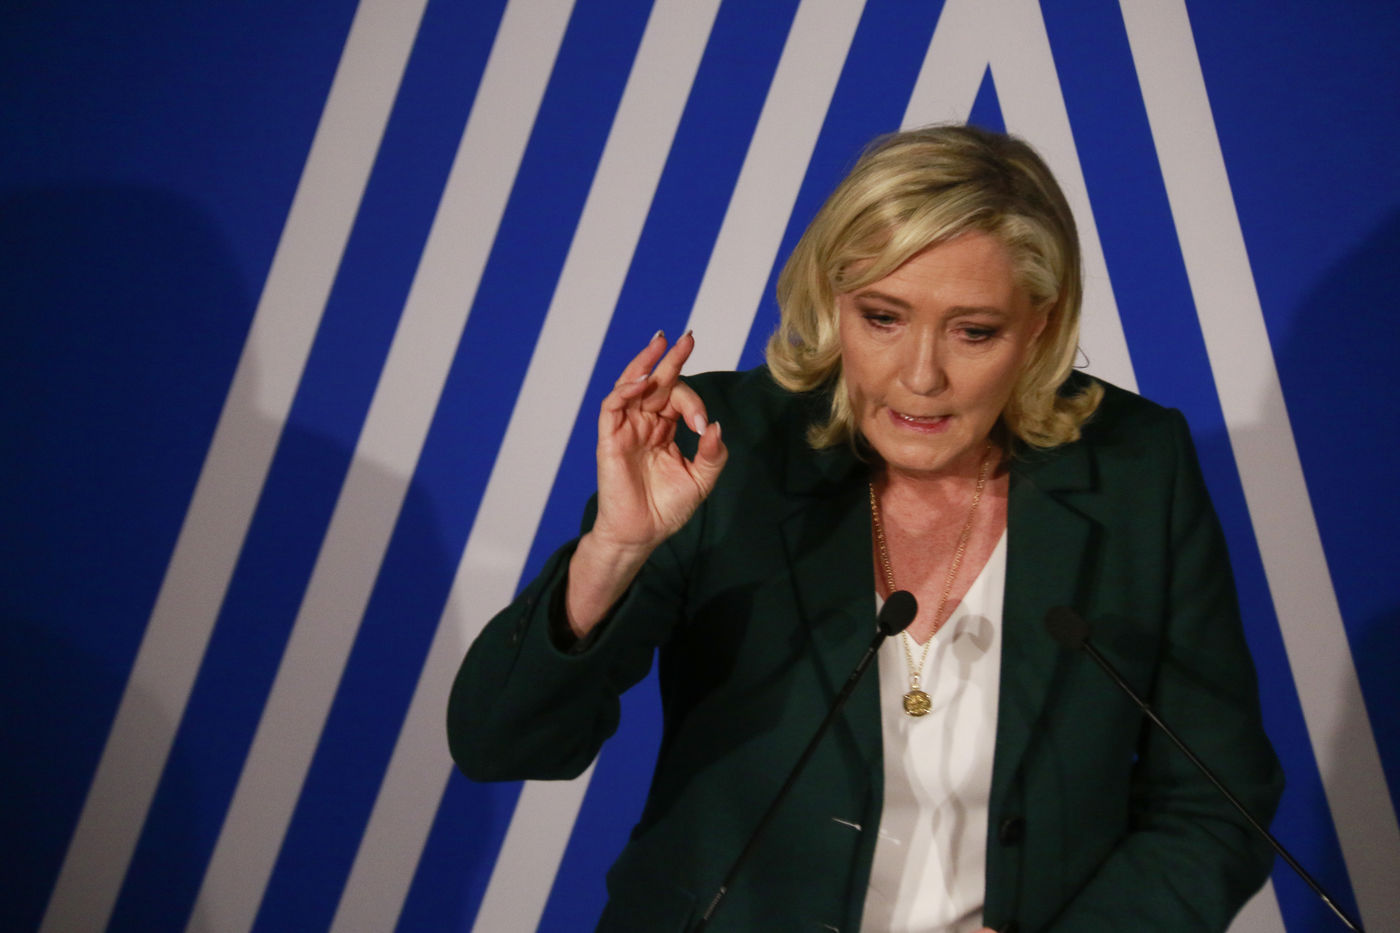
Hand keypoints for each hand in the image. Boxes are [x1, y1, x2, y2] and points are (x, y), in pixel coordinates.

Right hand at [565, 331, 727, 633]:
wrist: (642, 534)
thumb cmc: (667, 508)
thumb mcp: (701, 479)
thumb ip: (712, 453)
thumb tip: (716, 426)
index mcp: (664, 430)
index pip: (679, 400)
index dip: (694, 405)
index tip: (702, 427)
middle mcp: (644, 424)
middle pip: (656, 383)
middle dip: (671, 359)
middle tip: (687, 337)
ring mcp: (625, 429)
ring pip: (631, 386)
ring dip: (645, 363)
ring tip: (661, 342)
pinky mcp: (609, 438)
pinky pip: (612, 406)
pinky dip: (625, 390)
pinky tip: (641, 381)